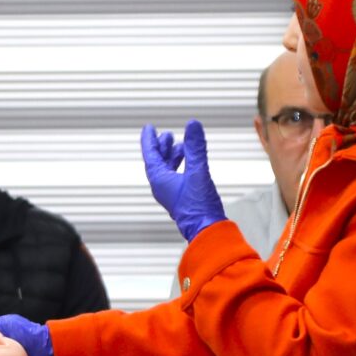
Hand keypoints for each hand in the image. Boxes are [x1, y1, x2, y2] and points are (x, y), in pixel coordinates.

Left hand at [139, 121, 227, 242]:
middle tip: (166, 135)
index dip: (149, 140)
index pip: (150, 155)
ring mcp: (172, 193)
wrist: (207, 230)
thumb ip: (196, 147)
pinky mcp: (182, 198)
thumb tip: (192, 124)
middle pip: (158, 162)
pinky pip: (177, 177)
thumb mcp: (198, 171)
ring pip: (168, 170)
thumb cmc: (198, 206)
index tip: (148, 128)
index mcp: (159, 180)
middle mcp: (162, 187)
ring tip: (181, 146)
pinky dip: (182, 166)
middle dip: (162, 147)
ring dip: (173, 156)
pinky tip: (192, 163)